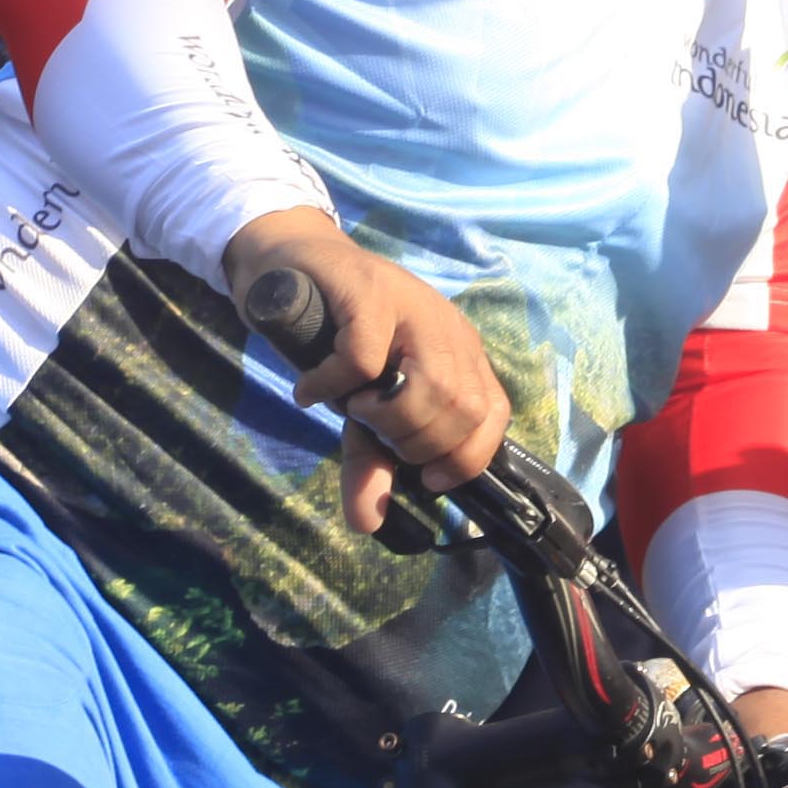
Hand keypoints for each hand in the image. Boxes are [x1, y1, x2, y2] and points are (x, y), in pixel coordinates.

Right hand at [225, 210, 509, 533]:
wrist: (293, 265)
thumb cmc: (335, 340)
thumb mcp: (361, 407)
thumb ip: (371, 460)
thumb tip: (367, 522)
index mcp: (460, 354)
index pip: (493, 414)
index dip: (467, 456)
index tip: (429, 479)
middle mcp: (447, 329)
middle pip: (462, 406)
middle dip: (417, 441)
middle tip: (375, 432)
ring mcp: (413, 307)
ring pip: (430, 383)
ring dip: (386, 415)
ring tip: (353, 407)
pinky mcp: (370, 293)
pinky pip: (363, 357)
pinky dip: (334, 385)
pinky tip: (313, 389)